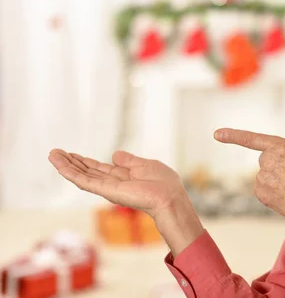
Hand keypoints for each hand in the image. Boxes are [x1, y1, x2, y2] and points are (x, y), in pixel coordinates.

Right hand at [48, 149, 185, 217]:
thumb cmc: (163, 183)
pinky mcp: (106, 191)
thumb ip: (128, 161)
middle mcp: (112, 183)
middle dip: (71, 162)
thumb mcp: (145, 165)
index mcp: (122, 176)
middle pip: (86, 171)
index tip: (70, 154)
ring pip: (82, 176)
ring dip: (66, 166)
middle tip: (54, 152)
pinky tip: (60, 166)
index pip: (98, 168)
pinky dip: (71, 173)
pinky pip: (85, 181)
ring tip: (52, 155)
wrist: (168, 197)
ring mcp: (108, 187)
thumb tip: (114, 154)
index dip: (84, 161)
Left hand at [214, 129, 284, 242]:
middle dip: (276, 164)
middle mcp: (268, 161)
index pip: (253, 139)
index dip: (233, 136)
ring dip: (276, 178)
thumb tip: (278, 161)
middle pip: (265, 158)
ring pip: (265, 174)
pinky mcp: (260, 193)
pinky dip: (272, 190)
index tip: (216, 134)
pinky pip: (263, 187)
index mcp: (282, 147)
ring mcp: (262, 178)